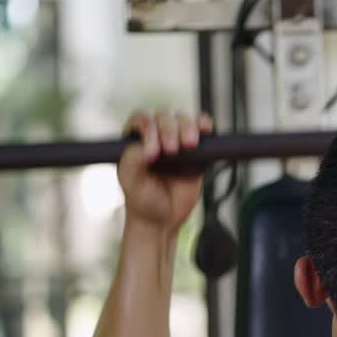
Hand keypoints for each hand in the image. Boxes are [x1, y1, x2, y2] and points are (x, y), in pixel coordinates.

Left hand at [118, 110, 213, 232]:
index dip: (148, 128)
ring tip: (189, 145)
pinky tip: (206, 131)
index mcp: (135, 141)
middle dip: (169, 129)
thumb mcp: (131, 182)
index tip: (154, 151)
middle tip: (172, 150)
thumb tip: (146, 146)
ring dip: (188, 126)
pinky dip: (205, 125)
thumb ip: (132, 161)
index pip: (141, 120)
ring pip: (183, 119)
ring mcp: (177, 141)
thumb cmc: (143, 201)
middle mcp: (155, 136)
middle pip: (164, 117)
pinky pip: (202, 128)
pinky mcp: (196, 149)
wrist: (163, 220)